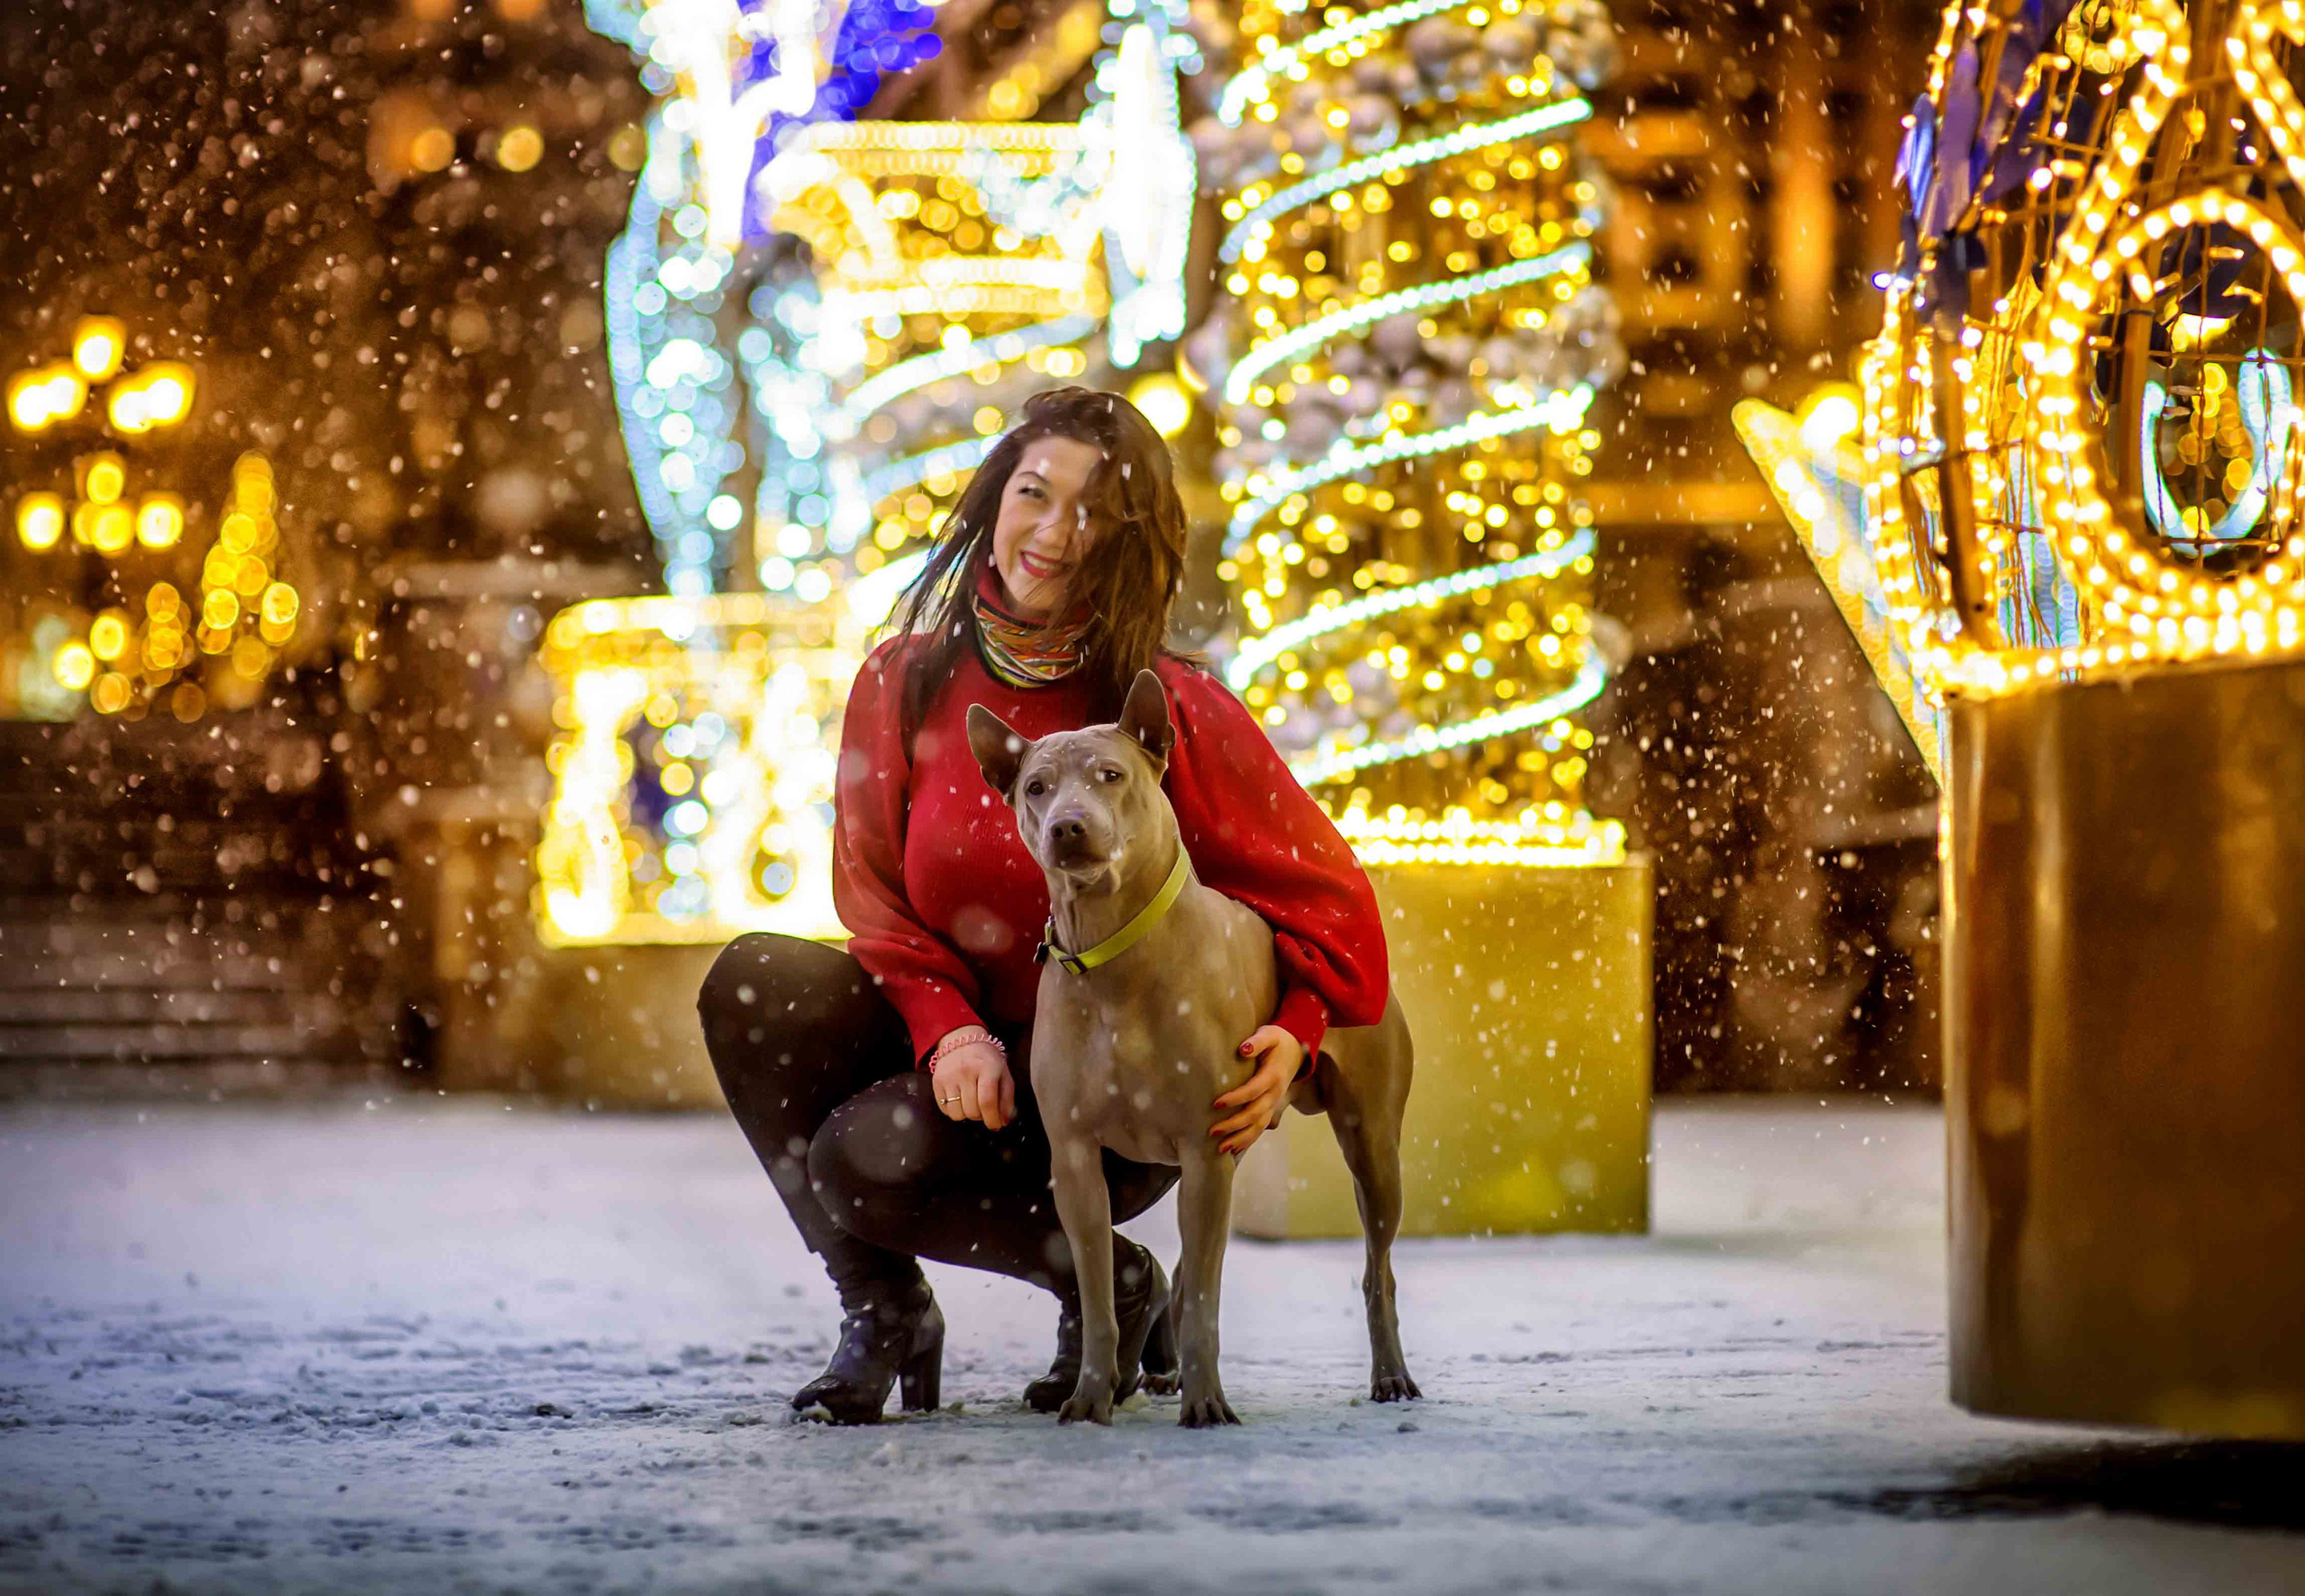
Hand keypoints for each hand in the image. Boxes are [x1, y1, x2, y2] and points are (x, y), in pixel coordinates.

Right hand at [931, 1030, 1014, 1130]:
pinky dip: (954, 1111)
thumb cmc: (986, 1060)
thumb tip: (1003, 1122)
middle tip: (983, 1109)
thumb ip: (1007, 1099)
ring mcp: (949, 1076)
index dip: (992, 1119)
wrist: (962, 1039)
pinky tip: (960, 1100)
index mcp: (987, 1068)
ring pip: (957, 1113)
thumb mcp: (1004, 1074)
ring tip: (971, 1104)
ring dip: (967, 1115)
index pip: (987, 1101)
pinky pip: (944, 1109)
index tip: (995, 1126)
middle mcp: (966, 1071)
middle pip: (972, 1110)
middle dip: (980, 1116)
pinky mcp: (937, 1081)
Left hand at [1211, 1024, 1303, 1156]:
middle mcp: (1275, 1093)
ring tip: (1221, 1148)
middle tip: (1212, 1131)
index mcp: (1273, 1075)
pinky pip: (1261, 1127)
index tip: (1216, 1104)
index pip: (1253, 1090)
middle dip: (1234, 1125)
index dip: (1236, 1098)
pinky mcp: (1271, 1108)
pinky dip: (1248, 1140)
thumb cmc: (1278, 1041)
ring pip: (1259, 1126)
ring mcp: (1274, 1102)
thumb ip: (1257, 1041)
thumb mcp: (1269, 1034)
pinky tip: (1234, 1149)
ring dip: (1240, 1138)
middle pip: (1255, 1114)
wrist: (1297, 1049)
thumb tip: (1244, 1049)